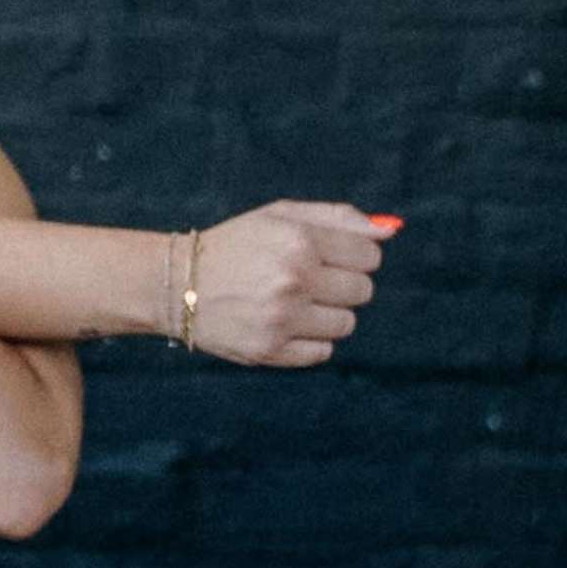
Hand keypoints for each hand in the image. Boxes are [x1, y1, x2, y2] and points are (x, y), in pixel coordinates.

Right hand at [188, 203, 394, 366]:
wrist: (176, 283)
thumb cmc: (236, 244)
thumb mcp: (280, 215)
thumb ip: (338, 218)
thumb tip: (390, 231)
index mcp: (299, 241)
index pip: (370, 257)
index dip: (354, 257)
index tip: (331, 258)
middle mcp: (293, 280)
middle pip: (362, 292)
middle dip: (342, 285)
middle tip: (309, 280)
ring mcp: (282, 319)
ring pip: (346, 324)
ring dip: (327, 314)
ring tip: (295, 303)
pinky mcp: (270, 351)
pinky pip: (323, 352)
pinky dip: (310, 340)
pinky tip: (284, 324)